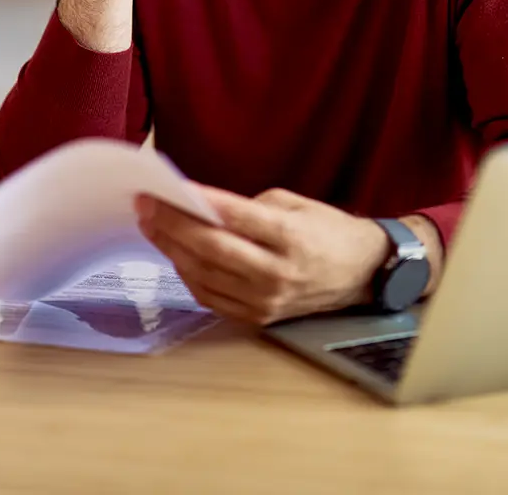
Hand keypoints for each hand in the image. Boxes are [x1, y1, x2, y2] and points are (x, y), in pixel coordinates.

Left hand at [135, 186, 394, 324]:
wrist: (362, 274)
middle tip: (145, 205)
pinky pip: (210, 297)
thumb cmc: (327, 230)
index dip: (195, 203)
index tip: (163, 188)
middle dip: (171, 226)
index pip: (234, 218)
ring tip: (151, 225)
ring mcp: (266, 301)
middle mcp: (276, 273)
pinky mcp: (258, 318)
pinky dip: (187, 274)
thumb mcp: (294, 203)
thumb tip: (202, 207)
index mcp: (290, 237)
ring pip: (204, 276)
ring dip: (171, 250)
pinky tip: (174, 253)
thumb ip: (249, 206)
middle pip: (211, 250)